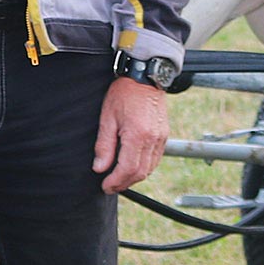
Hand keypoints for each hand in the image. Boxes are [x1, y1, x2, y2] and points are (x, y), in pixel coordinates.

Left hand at [93, 75, 167, 195]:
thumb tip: (99, 168)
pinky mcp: (164, 136)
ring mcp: (161, 138)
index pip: (127, 169)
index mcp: (137, 135)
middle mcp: (152, 139)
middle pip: (140, 173)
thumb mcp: (107, 117)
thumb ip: (104, 145)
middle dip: (124, 184)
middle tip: (110, 187)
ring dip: (134, 178)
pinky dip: (144, 168)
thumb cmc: (124, 93)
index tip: (105, 186)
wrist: (145, 77)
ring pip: (149, 168)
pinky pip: (155, 159)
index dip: (115, 182)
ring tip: (119, 179)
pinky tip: (132, 167)